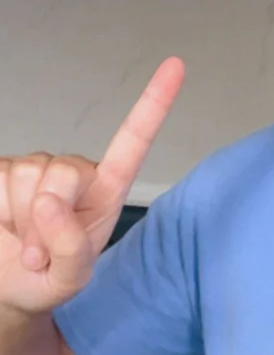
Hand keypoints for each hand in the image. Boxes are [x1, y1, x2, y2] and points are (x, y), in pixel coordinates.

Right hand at [0, 57, 184, 315]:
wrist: (7, 288)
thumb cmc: (49, 279)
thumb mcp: (71, 280)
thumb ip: (71, 248)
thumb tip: (48, 202)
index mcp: (107, 188)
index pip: (134, 140)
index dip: (154, 103)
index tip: (176, 66)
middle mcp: (74, 170)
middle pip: (62, 172)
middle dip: (46, 219)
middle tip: (42, 254)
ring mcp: (34, 167)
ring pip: (24, 175)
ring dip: (20, 222)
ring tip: (25, 244)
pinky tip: (4, 228)